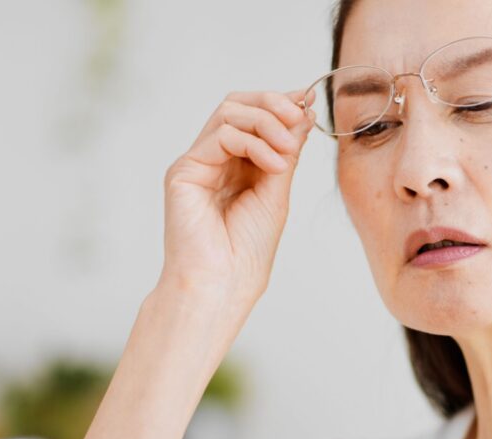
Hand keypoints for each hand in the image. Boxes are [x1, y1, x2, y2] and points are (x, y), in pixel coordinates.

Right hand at [158, 87, 316, 305]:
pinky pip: (221, 136)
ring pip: (228, 113)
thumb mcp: (277, 192)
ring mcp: (197, 164)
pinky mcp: (184, 171)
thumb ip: (286, 152)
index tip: (308, 102)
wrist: (223, 283)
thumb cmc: (247, 251)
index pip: (253, 118)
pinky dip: (253, 143)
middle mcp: (213, 160)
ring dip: (266, 122)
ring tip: (288, 150)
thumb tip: (303, 114)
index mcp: (235, 166)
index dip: (280, 104)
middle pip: (236, 105)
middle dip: (272, 103)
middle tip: (299, 114)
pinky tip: (274, 166)